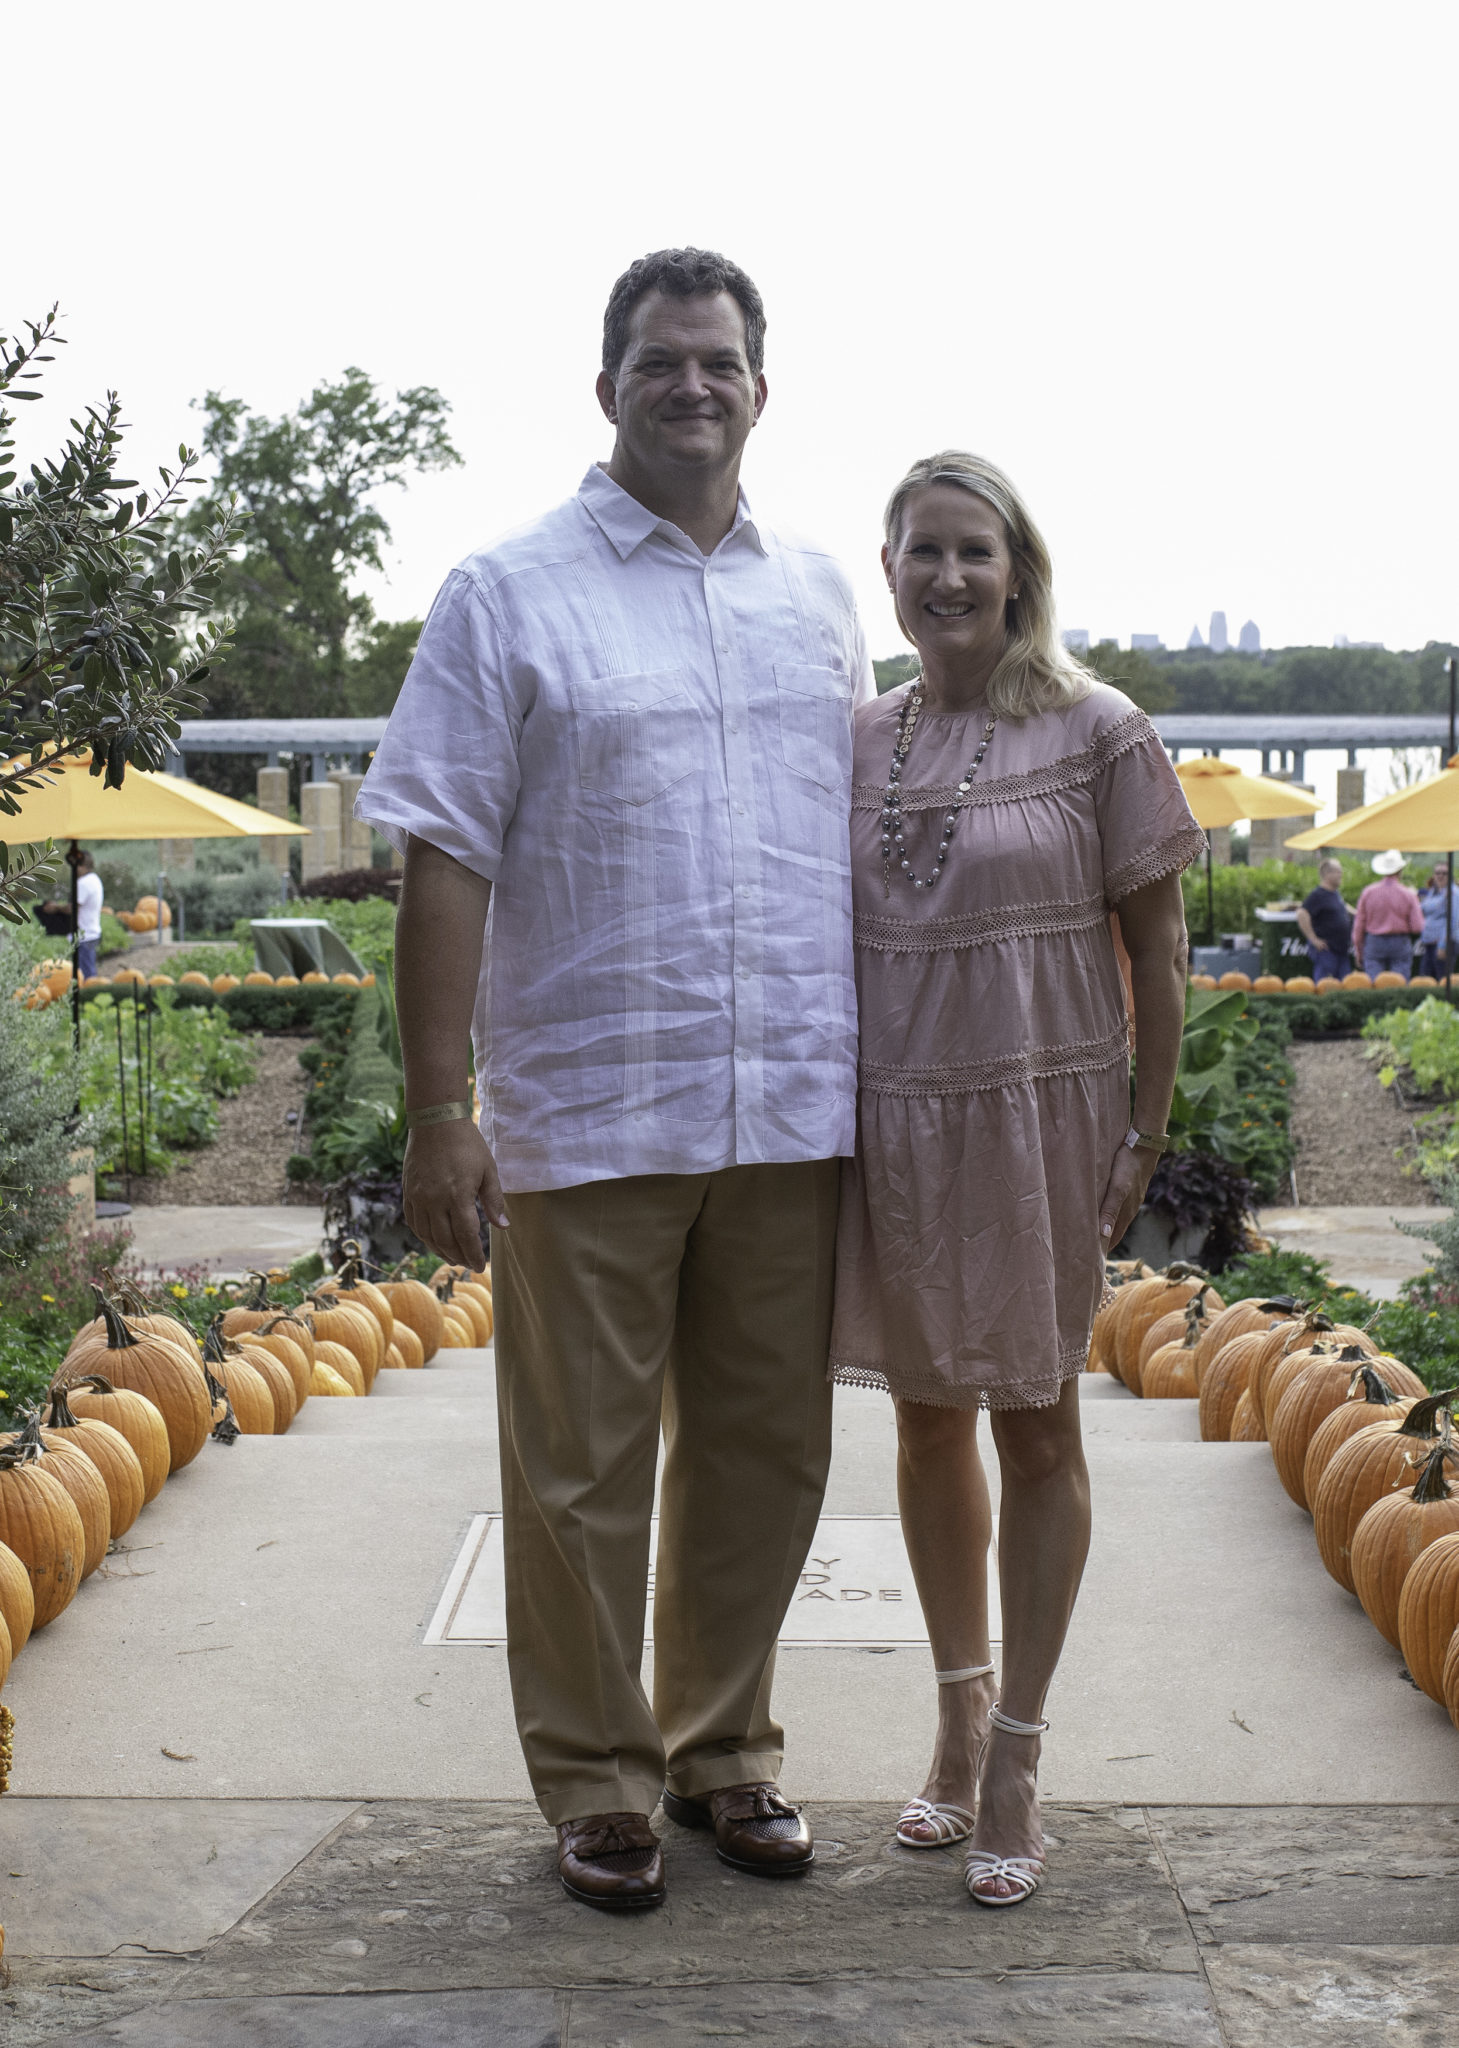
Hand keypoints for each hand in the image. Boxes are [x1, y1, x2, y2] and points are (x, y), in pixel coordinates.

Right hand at [402, 1120, 507, 1270]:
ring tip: (452, 1258)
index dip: (473, 1254)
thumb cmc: (467, 1144)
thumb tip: (503, 1227)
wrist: (435, 1121)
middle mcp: (435, 1200)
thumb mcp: (488, 1170)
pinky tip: (433, 1241)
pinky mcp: (408, 1192)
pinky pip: (413, 1222)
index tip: (479, 1267)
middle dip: (458, 1256)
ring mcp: (418, 1197)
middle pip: (445, 1240)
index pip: (466, 1236)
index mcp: (458, 1195)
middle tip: (467, 1265)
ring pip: (427, 1235)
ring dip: (440, 1250)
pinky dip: (423, 1236)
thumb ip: (494, 1200)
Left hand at [1097, 1140, 1158, 1250]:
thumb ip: (1110, 1210)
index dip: (1101, 1249)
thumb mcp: (1118, 1188)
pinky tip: (1098, 1213)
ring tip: (1087, 1237)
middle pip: (1112, 1231)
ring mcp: (1128, 1199)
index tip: (1088, 1261)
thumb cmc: (1128, 1166)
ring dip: (1101, 1228)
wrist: (1144, 1145)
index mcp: (1125, 1213)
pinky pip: (1114, 1207)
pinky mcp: (1126, 1189)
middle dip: (1100, 1242)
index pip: (1112, 1239)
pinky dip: (1105, 1214)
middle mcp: (1128, 1209)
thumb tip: (1103, 1233)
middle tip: (1083, 1253)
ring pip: (1113, 1219)